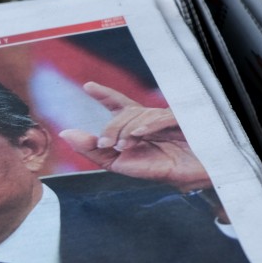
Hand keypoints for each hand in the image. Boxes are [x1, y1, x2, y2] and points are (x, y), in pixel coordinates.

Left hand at [59, 82, 210, 191]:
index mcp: (138, 125)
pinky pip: (162, 118)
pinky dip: (147, 126)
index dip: (104, 94)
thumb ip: (92, 149)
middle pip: (124, 114)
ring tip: (122, 147)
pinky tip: (137, 135)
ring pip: (139, 116)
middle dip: (110, 128)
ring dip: (126, 132)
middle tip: (105, 144)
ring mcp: (168, 117)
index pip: (119, 104)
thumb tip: (65, 134)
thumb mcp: (120, 163)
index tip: (88, 86)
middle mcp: (151, 117)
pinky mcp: (185, 121)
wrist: (196, 176)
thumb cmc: (162, 168)